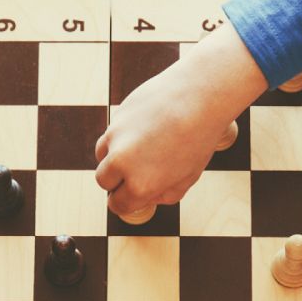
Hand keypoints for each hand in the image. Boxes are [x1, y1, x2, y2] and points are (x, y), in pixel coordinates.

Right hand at [95, 23, 269, 214]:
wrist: (199, 95)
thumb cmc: (198, 138)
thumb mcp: (188, 177)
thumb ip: (164, 194)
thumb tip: (146, 197)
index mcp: (140, 185)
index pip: (118, 205)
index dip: (125, 202)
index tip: (130, 196)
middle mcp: (122, 163)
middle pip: (104, 181)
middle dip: (116, 181)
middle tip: (133, 174)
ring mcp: (116, 137)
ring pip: (102, 156)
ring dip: (113, 157)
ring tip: (139, 150)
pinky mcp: (116, 116)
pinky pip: (110, 134)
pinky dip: (119, 137)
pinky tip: (141, 131)